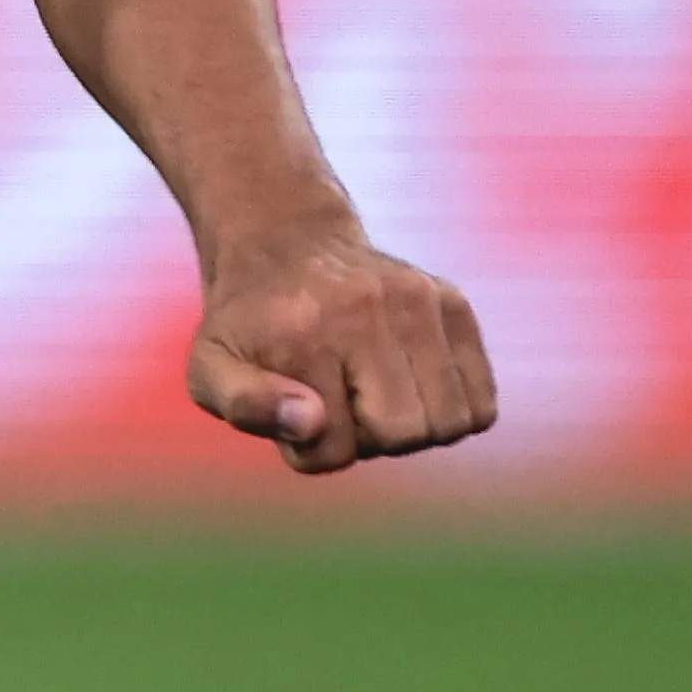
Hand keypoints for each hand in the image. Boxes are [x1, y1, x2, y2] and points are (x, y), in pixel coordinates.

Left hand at [186, 212, 498, 473]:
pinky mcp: (453, 303)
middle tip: (342, 400)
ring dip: (415, 427)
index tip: (296, 410)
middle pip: (405, 436)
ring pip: (451, 424)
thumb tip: (311, 422)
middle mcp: (365, 310)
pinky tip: (413, 384)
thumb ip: (244, 405)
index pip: (333, 449)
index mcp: (301, 333)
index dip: (313, 448)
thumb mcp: (210, 369)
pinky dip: (452, 410)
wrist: (285, 242)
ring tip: (377, 391)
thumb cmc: (248, 325)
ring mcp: (417, 301)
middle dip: (370, 438)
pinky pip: (481, 403)